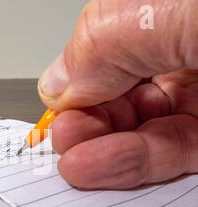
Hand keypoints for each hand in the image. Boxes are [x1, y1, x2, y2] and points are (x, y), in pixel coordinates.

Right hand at [38, 0, 197, 188]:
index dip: (76, 91)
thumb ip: (93, 50)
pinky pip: (171, 154)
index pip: (102, 61)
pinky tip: (95, 168)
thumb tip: (54, 88)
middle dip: (85, 125)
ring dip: (100, 153)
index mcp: (152, 19)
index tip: (55, 114)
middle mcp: (177, 55)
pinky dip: (131, 166)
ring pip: (141, 133)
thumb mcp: (147, 12)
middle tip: (63, 139)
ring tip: (73, 164)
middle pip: (118, 101)